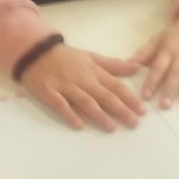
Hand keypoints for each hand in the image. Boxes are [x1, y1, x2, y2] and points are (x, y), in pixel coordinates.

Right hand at [20, 43, 144, 130]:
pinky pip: (61, 105)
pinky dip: (70, 115)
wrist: (36, 51)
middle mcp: (82, 79)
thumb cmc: (66, 56)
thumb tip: (137, 67)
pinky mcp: (49, 92)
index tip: (142, 111)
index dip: (129, 98)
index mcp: (93, 71)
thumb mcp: (92, 57)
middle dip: (120, 109)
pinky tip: (79, 126)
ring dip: (99, 115)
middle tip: (134, 123)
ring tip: (111, 128)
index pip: (115, 86)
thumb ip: (114, 65)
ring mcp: (65, 86)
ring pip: (85, 101)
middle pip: (104, 96)